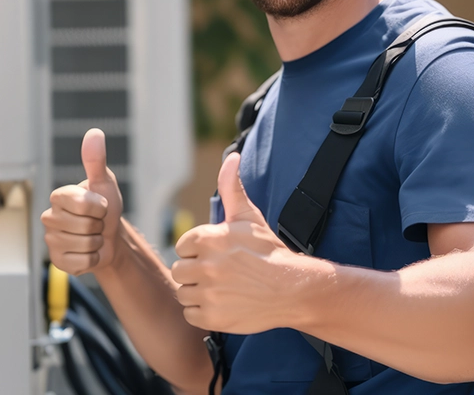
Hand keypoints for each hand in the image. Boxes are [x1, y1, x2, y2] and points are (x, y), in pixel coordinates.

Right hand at [41, 128, 123, 275]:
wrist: (111, 237)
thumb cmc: (106, 206)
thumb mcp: (104, 183)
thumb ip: (96, 160)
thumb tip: (94, 133)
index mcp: (58, 196)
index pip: (83, 204)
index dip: (99, 207)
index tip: (100, 205)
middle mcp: (49, 217)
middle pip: (85, 226)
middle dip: (99, 226)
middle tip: (97, 223)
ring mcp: (51, 240)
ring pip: (85, 245)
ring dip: (97, 243)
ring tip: (93, 236)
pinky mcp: (58, 261)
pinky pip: (82, 263)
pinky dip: (93, 259)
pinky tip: (89, 252)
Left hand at [171, 152, 300, 333]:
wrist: (294, 288)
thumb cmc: (269, 252)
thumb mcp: (248, 216)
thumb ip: (232, 187)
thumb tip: (232, 157)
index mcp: (206, 239)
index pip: (182, 247)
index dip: (198, 252)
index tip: (218, 255)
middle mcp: (205, 266)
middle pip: (179, 271)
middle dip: (195, 273)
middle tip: (219, 274)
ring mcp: (208, 293)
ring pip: (183, 293)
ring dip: (198, 293)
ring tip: (222, 289)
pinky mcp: (212, 317)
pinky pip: (191, 314)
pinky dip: (203, 312)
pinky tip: (223, 304)